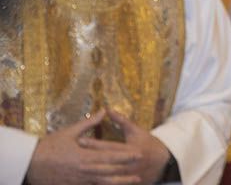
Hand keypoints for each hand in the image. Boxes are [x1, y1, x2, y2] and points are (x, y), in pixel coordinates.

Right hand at [26, 110, 141, 184]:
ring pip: (103, 183)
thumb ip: (89, 123)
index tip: (138, 154)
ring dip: (119, 182)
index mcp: (84, 156)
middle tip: (142, 169)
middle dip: (126, 170)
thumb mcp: (69, 132)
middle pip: (109, 171)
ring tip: (134, 181)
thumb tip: (104, 111)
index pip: (110, 156)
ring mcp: (79, 180)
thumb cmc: (50, 146)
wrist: (30, 164)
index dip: (125, 156)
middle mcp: (84, 170)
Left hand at [78, 110, 171, 184]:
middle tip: (73, 156)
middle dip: (89, 160)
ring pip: (108, 177)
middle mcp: (130, 164)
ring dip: (92, 174)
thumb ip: (121, 121)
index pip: (110, 146)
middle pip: (107, 162)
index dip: (95, 144)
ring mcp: (129, 176)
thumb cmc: (147, 143)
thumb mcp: (136, 130)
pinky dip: (100, 183)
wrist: (163, 161)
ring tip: (77, 170)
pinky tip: (88, 180)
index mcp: (132, 149)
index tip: (80, 140)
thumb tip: (107, 109)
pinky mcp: (129, 184)